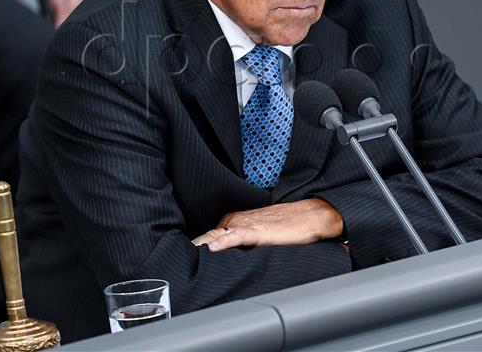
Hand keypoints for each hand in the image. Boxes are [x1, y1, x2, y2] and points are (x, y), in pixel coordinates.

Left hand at [43, 0, 112, 25]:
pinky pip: (105, 1)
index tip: (61, 34)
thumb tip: (59, 23)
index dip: (68, 24)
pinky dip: (94, 7)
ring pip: (99, 8)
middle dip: (78, 21)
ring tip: (75, 13)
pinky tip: (86, 6)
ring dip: (87, 15)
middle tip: (66, 27)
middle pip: (91, 10)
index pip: (77, 8)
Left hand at [191, 198, 343, 251]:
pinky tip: (212, 248)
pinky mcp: (258, 231)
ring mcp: (245, 225)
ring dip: (199, 246)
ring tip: (182, 257)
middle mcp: (235, 221)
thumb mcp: (258, 236)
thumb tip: (226, 258)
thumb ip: (241, 244)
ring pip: (215, 236)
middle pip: (206, 237)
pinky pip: (236, 237)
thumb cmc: (287, 226)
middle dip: (190, 249)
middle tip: (171, 264)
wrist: (310, 216)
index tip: (176, 263)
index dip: (192, 249)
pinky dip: (223, 242)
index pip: (207, 237)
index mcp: (233, 222)